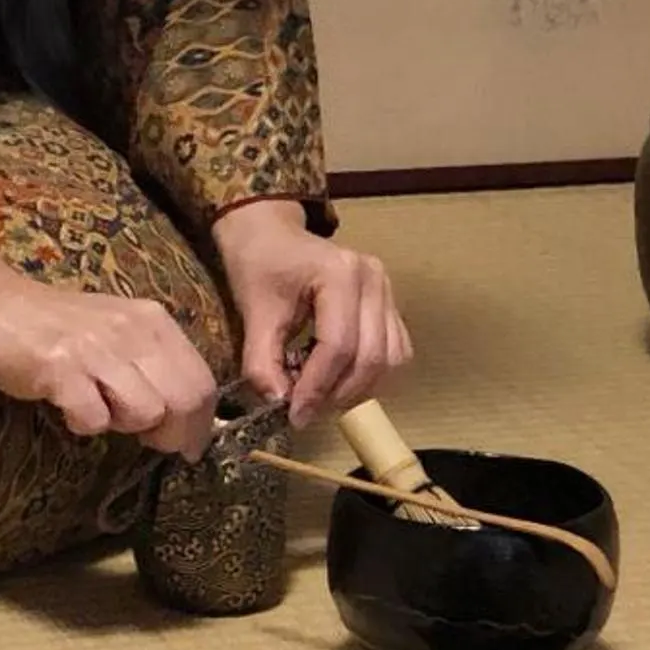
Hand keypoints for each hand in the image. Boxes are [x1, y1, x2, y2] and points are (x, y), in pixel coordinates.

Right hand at [0, 221, 222, 456]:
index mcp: (153, 321)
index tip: (186, 446)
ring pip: (147, 412)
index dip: (201, 423)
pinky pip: (94, 419)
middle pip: (184, 400)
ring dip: (125, 426)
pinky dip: (84, 425)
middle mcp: (132, 331)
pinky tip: (69, 408)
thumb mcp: (118, 332)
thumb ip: (153, 366)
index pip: (202, 381)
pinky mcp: (61, 368)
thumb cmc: (57, 326)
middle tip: (148, 442)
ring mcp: (97, 349)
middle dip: (172, 434)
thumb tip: (185, 421)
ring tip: (100, 411)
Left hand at [209, 200, 410, 430]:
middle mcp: (374, 279)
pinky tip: (339, 379)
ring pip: (391, 358)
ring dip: (359, 388)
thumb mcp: (253, 312)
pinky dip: (372, 374)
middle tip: (306, 412)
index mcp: (340, 274)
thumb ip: (262, 361)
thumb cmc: (260, 265)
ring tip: (322, 396)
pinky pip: (396, 350)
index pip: (339, 346)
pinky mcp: (389, 303)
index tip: (294, 415)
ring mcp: (387, 289)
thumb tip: (278, 404)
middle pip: (371, 356)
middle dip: (339, 393)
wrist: (271, 234)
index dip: (318, 387)